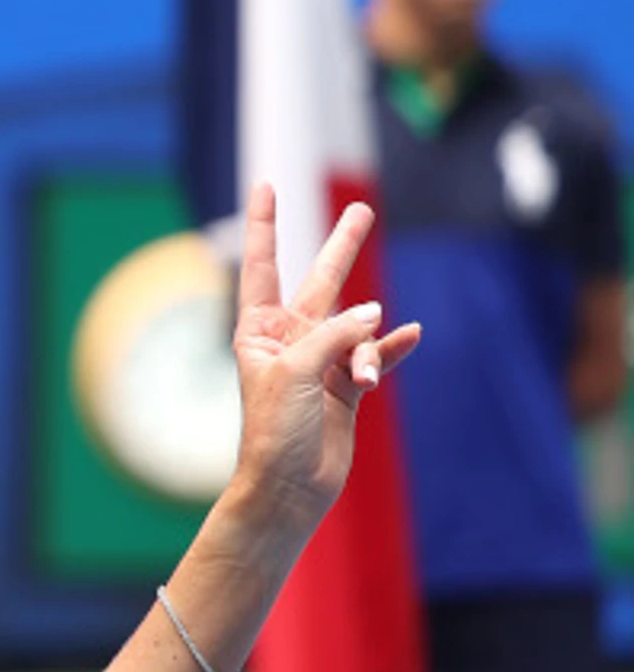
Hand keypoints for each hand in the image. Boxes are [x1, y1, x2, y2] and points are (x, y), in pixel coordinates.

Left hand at [227, 184, 417, 539]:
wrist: (288, 486)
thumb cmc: (274, 428)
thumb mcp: (296, 371)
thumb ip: (335, 335)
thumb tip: (378, 314)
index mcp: (258, 329)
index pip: (261, 264)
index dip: (263, 224)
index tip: (264, 184)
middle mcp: (290, 339)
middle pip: (320, 281)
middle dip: (341, 247)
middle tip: (362, 209)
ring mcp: (320, 361)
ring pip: (359, 329)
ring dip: (369, 347)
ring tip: (364, 375)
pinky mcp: (347, 387)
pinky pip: (378, 356)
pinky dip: (393, 349)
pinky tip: (413, 335)